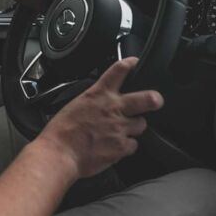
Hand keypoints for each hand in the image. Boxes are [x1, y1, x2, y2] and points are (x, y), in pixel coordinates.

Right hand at [37, 58, 163, 178]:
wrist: (59, 153)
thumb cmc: (61, 132)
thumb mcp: (75, 106)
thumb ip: (93, 102)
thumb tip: (100, 103)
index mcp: (98, 95)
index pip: (118, 71)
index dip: (130, 64)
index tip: (134, 63)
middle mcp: (112, 108)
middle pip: (146, 98)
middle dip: (154, 99)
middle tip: (156, 100)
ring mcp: (120, 127)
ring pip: (141, 124)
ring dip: (134, 127)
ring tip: (121, 132)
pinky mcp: (122, 147)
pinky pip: (133, 145)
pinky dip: (126, 147)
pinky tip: (115, 148)